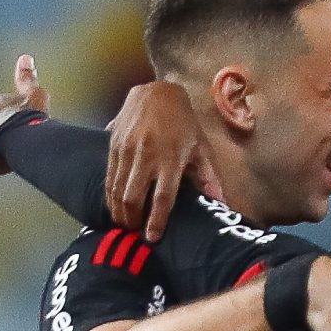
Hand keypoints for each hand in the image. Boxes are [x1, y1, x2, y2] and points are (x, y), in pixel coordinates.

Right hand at [105, 80, 222, 238]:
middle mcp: (146, 155)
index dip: (156, 221)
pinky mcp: (112, 143)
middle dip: (131, 220)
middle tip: (134, 233)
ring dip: (118, 210)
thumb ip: (208, 177)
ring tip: (123, 223)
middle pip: (133, 197)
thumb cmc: (184, 123)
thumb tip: (221, 203)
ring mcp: (126, 149)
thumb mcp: (201, 148)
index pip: (162, 198)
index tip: (152, 238)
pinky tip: (114, 204)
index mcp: (171, 159)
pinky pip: (109, 175)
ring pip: (117, 189)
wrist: (156, 92)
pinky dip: (110, 194)